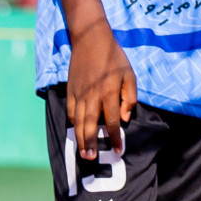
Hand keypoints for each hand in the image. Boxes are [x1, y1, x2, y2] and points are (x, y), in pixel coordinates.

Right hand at [66, 21, 136, 158]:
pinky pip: (71, 112)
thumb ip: (129, 97)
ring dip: (80, 139)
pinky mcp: (70, 92)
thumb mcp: (129, 74)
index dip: (115, 137)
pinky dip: (73, 124)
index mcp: (109, 93)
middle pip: (91, 126)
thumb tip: (125, 117)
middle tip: (91, 159)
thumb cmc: (114, 58)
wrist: (91, 41)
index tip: (118, 150)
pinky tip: (77, 131)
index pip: (113, 121)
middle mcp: (92, 97)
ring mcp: (79, 95)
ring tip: (83, 153)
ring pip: (79, 122)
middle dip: (91, 144)